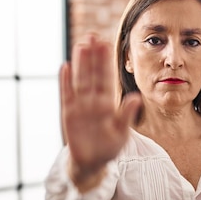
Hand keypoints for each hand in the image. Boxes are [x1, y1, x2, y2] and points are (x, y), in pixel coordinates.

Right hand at [59, 34, 141, 189]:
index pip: (107, 78)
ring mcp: (80, 106)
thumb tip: (136, 98)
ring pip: (80, 80)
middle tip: (92, 35)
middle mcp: (94, 101)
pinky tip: (65, 66)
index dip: (106, 62)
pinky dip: (65, 82)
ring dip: (80, 63)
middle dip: (93, 56)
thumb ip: (127, 115)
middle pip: (93, 74)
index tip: (107, 44)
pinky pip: (66, 95)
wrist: (91, 164)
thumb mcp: (122, 134)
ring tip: (80, 45)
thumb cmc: (109, 148)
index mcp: (109, 104)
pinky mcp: (68, 114)